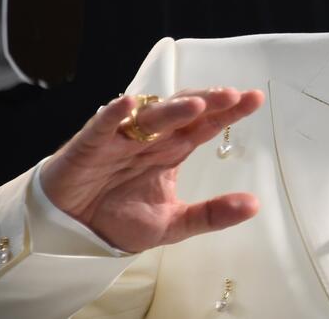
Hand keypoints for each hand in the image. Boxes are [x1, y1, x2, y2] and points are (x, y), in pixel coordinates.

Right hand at [40, 87, 264, 251]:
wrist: (72, 233)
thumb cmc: (120, 220)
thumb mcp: (174, 224)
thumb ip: (212, 214)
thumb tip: (254, 205)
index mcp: (172, 150)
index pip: (206, 125)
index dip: (229, 112)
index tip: (255, 98)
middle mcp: (150, 139)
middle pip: (182, 112)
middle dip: (207, 102)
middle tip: (232, 96)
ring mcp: (121, 140)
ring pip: (149, 118)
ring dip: (171, 109)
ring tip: (195, 105)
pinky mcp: (89, 147)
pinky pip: (101, 127)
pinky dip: (113, 115)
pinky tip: (129, 105)